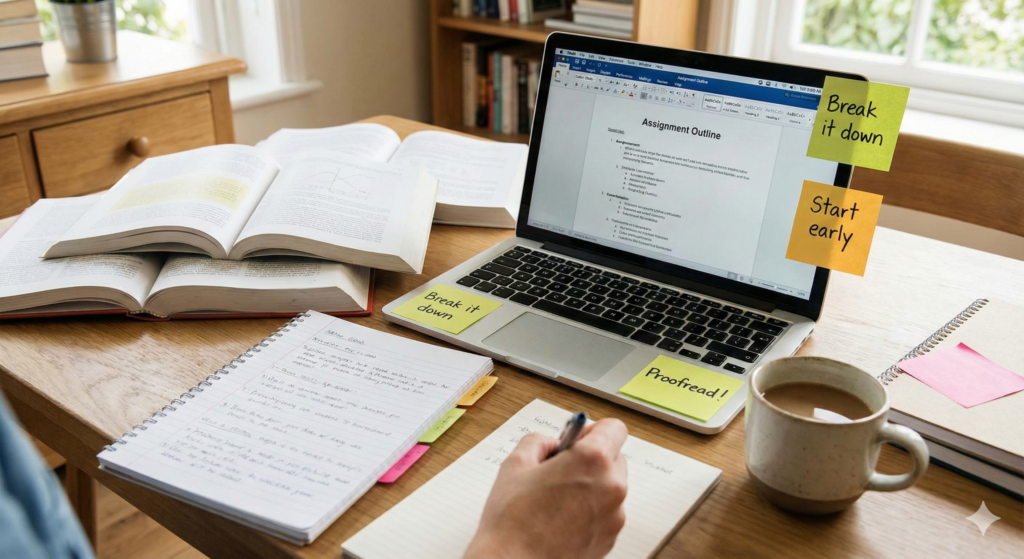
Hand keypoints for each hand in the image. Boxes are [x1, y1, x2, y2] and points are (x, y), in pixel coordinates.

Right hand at [464, 418, 628, 558]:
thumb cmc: (512, 520)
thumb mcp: (516, 463)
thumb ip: (539, 441)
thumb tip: (551, 444)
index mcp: (592, 461)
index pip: (615, 428)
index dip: (594, 430)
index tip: (577, 439)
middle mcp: (611, 487)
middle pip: (615, 458)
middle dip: (591, 459)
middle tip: (561, 469)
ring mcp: (614, 516)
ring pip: (611, 487)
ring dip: (591, 486)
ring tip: (556, 498)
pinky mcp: (609, 539)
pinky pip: (606, 513)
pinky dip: (590, 511)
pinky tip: (561, 518)